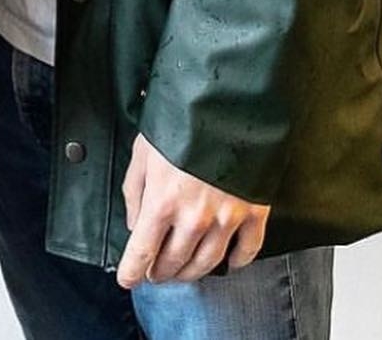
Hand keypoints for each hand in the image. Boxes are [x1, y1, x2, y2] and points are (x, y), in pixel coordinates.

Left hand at [117, 134, 268, 286]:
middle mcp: (194, 217)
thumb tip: (135, 223)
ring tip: (183, 272)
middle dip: (160, 272)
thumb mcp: (143, 151)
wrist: (223, 103)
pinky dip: (237, 262)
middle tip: (155, 273)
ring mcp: (226, 218)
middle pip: (174, 262)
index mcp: (162, 202)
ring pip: (207, 262)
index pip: (142, 251)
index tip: (128, 279)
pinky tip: (229, 264)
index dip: (133, 271)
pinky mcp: (252, 212)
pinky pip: (247, 250)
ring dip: (191, 273)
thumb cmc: (178, 121)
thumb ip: (135, 191)